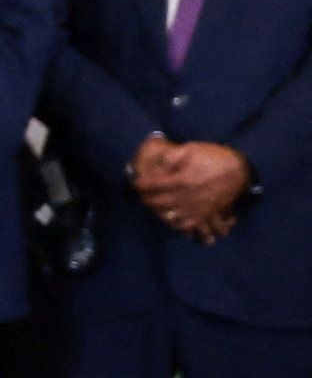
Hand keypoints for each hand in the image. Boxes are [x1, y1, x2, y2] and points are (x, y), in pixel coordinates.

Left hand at [139, 137, 253, 234]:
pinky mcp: (207, 215)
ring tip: (157, 210)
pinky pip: (192, 227)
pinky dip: (182, 228)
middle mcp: (185, 198)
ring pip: (171, 218)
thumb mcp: (191, 149)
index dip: (139, 185)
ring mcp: (196, 209)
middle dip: (147, 200)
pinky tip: (177, 224)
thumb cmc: (215, 157)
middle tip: (143, 196)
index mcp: (180, 181)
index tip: (134, 184)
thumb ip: (170, 156)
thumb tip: (155, 164)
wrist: (241, 169)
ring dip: (160, 215)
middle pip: (157, 204)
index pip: (151, 186)